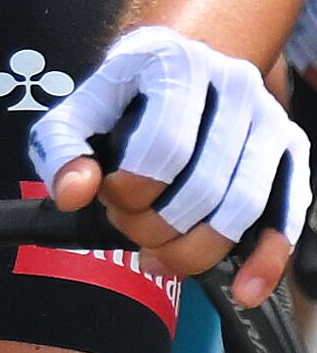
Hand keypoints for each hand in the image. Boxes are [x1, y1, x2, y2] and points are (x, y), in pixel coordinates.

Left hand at [30, 25, 305, 302]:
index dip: (131, 190)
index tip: (109, 197)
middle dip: (159, 225)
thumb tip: (71, 194)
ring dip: (199, 248)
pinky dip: (267, 260)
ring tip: (160, 253)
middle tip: (129, 228)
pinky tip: (244, 290)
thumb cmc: (127, 92)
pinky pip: (288, 215)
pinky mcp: (292, 152)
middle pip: (205, 184)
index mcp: (178, 67)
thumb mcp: (81, 107)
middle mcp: (236, 88)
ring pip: (246, 206)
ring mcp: (271, 120)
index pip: (163, 146)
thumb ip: (60, 148)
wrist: (182, 61)